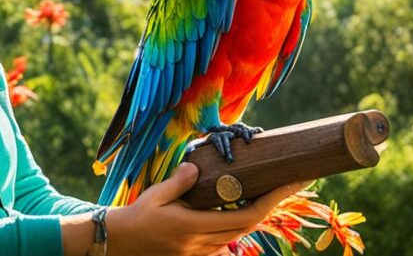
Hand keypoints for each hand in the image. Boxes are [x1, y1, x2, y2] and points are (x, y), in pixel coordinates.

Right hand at [104, 162, 309, 255]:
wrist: (121, 241)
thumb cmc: (138, 215)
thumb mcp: (156, 195)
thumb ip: (179, 182)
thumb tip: (196, 165)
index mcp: (194, 227)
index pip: (245, 217)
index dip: (271, 201)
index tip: (288, 183)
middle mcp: (202, 244)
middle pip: (249, 226)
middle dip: (273, 203)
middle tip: (291, 180)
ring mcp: (200, 252)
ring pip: (239, 235)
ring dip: (256, 214)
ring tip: (271, 190)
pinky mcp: (196, 254)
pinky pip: (225, 242)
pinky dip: (237, 225)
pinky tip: (241, 208)